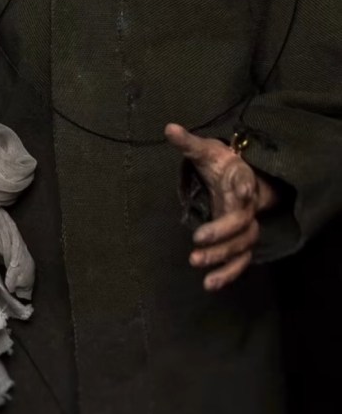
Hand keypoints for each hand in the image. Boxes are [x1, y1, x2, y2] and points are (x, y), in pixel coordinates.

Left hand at [164, 123, 277, 291]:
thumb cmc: (220, 163)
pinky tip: (210, 285)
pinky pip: (239, 261)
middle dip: (222, 233)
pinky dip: (228, 274)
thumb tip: (168, 128)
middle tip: (197, 242)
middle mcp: (246, 206)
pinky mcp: (239, 242)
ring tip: (201, 270)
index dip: (246, 187)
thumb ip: (187, 142)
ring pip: (243, 247)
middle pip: (242, 223)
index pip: (246, 183)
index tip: (242, 191)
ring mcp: (245, 227)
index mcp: (240, 179)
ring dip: (224, 259)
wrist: (240, 177)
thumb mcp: (205, 150)